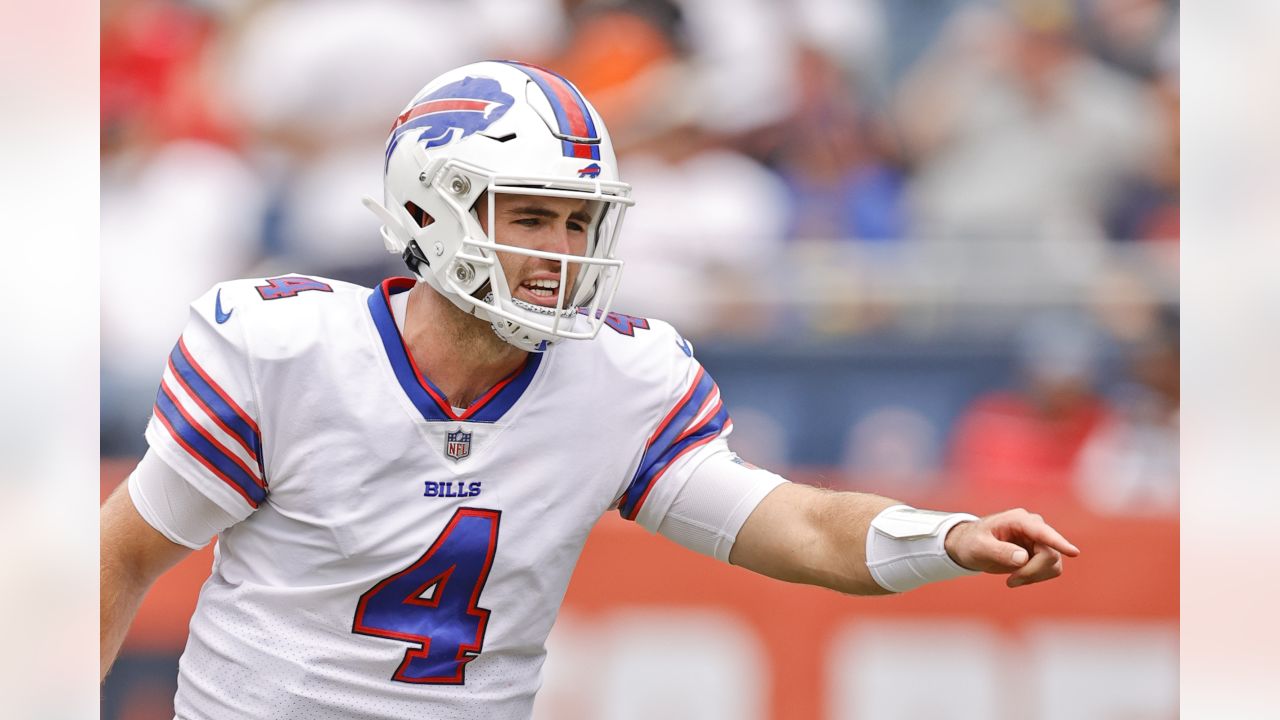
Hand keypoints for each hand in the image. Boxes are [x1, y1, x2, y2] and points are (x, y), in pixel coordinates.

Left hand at [943, 508, 1079, 587]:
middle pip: (1050, 554)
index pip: (1043, 533)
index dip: (1058, 543)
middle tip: (1010, 581)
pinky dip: (1035, 578)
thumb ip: (999, 551)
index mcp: (1019, 520)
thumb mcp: (979, 547)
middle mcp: (1034, 527)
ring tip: (1011, 580)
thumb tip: (1023, 558)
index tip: (1074, 552)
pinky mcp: (1041, 551)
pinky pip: (1050, 570)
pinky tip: (1017, 577)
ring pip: (1054, 564)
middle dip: (1032, 572)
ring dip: (1034, 576)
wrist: (970, 546)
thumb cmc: (972, 543)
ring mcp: (1040, 539)